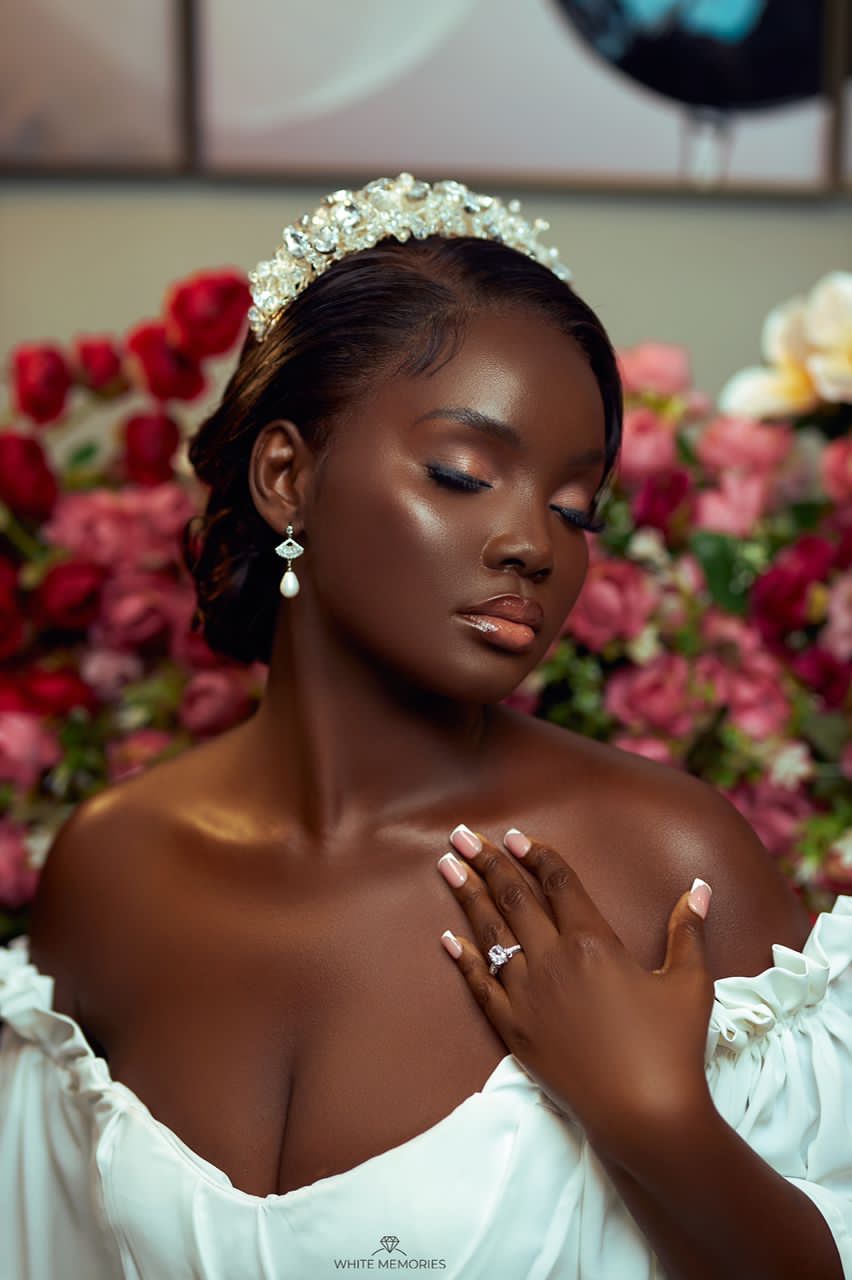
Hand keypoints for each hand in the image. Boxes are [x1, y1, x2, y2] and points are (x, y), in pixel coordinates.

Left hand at [436, 825, 716, 1165]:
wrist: (645, 1116)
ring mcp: (528, 995)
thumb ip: (688, 930)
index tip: (514, 836)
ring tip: (446, 867)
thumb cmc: (672, 1048)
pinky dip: (464, 959)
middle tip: (462, 836)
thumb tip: (700, 889)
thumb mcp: (690, 983)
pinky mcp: (515, 1031)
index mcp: (593, 941)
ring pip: (491, 934)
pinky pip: (481, 986)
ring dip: (468, 897)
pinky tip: (448, 939)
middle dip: (487, 862)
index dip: (536, 855)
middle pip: (514, 898)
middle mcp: (553, 960)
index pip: (558, 883)